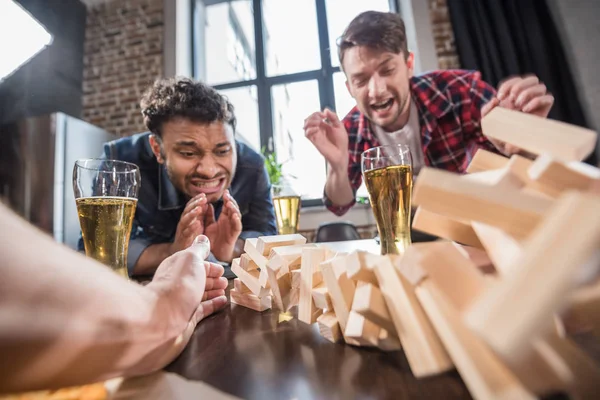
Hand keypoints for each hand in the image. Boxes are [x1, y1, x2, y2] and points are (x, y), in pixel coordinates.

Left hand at [141, 237, 227, 373]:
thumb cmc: (178, 284)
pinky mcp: (187, 318)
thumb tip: (202, 238)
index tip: (222, 269)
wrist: (163, 318)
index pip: (195, 264)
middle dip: (212, 279)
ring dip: (213, 291)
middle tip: (224, 281)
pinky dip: (214, 304)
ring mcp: (182, 302)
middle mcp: (178, 284)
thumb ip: (199, 249)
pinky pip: (203, 309)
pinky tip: (223, 301)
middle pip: (198, 279)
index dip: (209, 266)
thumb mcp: (191, 259)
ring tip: (224, 290)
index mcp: (177, 267)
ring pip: (201, 294)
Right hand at [169, 194, 207, 254]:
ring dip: (192, 213)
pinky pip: (186, 232)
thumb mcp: (197, 223)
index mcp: (188, 217)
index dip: (196, 199)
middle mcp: (183, 222)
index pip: (190, 206)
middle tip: (203, 198)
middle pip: (187, 210)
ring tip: (199, 209)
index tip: (203, 194)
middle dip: (195, 203)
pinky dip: (191, 228)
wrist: (180, 251)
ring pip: (185, 219)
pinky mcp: (183, 239)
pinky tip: (197, 224)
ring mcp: (182, 230)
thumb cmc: (190, 236)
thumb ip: (201, 215)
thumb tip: (207, 203)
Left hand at [203, 190, 241, 261]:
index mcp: (224, 217)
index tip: (225, 192)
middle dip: (231, 201)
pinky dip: (236, 221)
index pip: (228, 205)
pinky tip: (234, 216)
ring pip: (237, 216)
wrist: (215, 254)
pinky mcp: (234, 235)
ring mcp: (233, 227)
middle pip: (233, 208)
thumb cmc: (213, 240)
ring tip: (230, 204)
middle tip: (227, 196)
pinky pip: (237, 227)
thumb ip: (208, 216)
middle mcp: (230, 221)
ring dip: (234, 209)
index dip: (227, 198)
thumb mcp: (208, 225)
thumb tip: (208, 204)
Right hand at [304, 108, 348, 169]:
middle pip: (308, 119)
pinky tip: (317, 129)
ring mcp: (315, 135)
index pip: (315, 116)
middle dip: (313, 116)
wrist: (341, 153)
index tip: (324, 115)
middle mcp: (318, 129)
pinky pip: (307, 134)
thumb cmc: (341, 141)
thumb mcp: (339, 126)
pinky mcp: (314, 141)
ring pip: (305, 126)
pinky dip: (310, 129)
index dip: (317, 113)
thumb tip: (325, 109)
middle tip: (321, 118)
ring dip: (310, 121)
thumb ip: (333, 117)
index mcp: (323, 125)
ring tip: (318, 123)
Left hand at [481, 75, 553, 155]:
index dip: (508, 85)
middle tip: (511, 99)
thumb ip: (486, 111)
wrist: (510, 149)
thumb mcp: (487, 123)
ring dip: (527, 93)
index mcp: (514, 97)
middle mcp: (528, 98)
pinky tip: (525, 111)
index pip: (515, 80)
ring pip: (540, 86)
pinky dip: (537, 101)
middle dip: (519, 86)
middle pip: (531, 78)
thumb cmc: (499, 135)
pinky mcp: (544, 112)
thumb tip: (495, 101)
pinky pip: (549, 98)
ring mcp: (537, 104)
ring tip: (518, 106)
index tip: (500, 97)